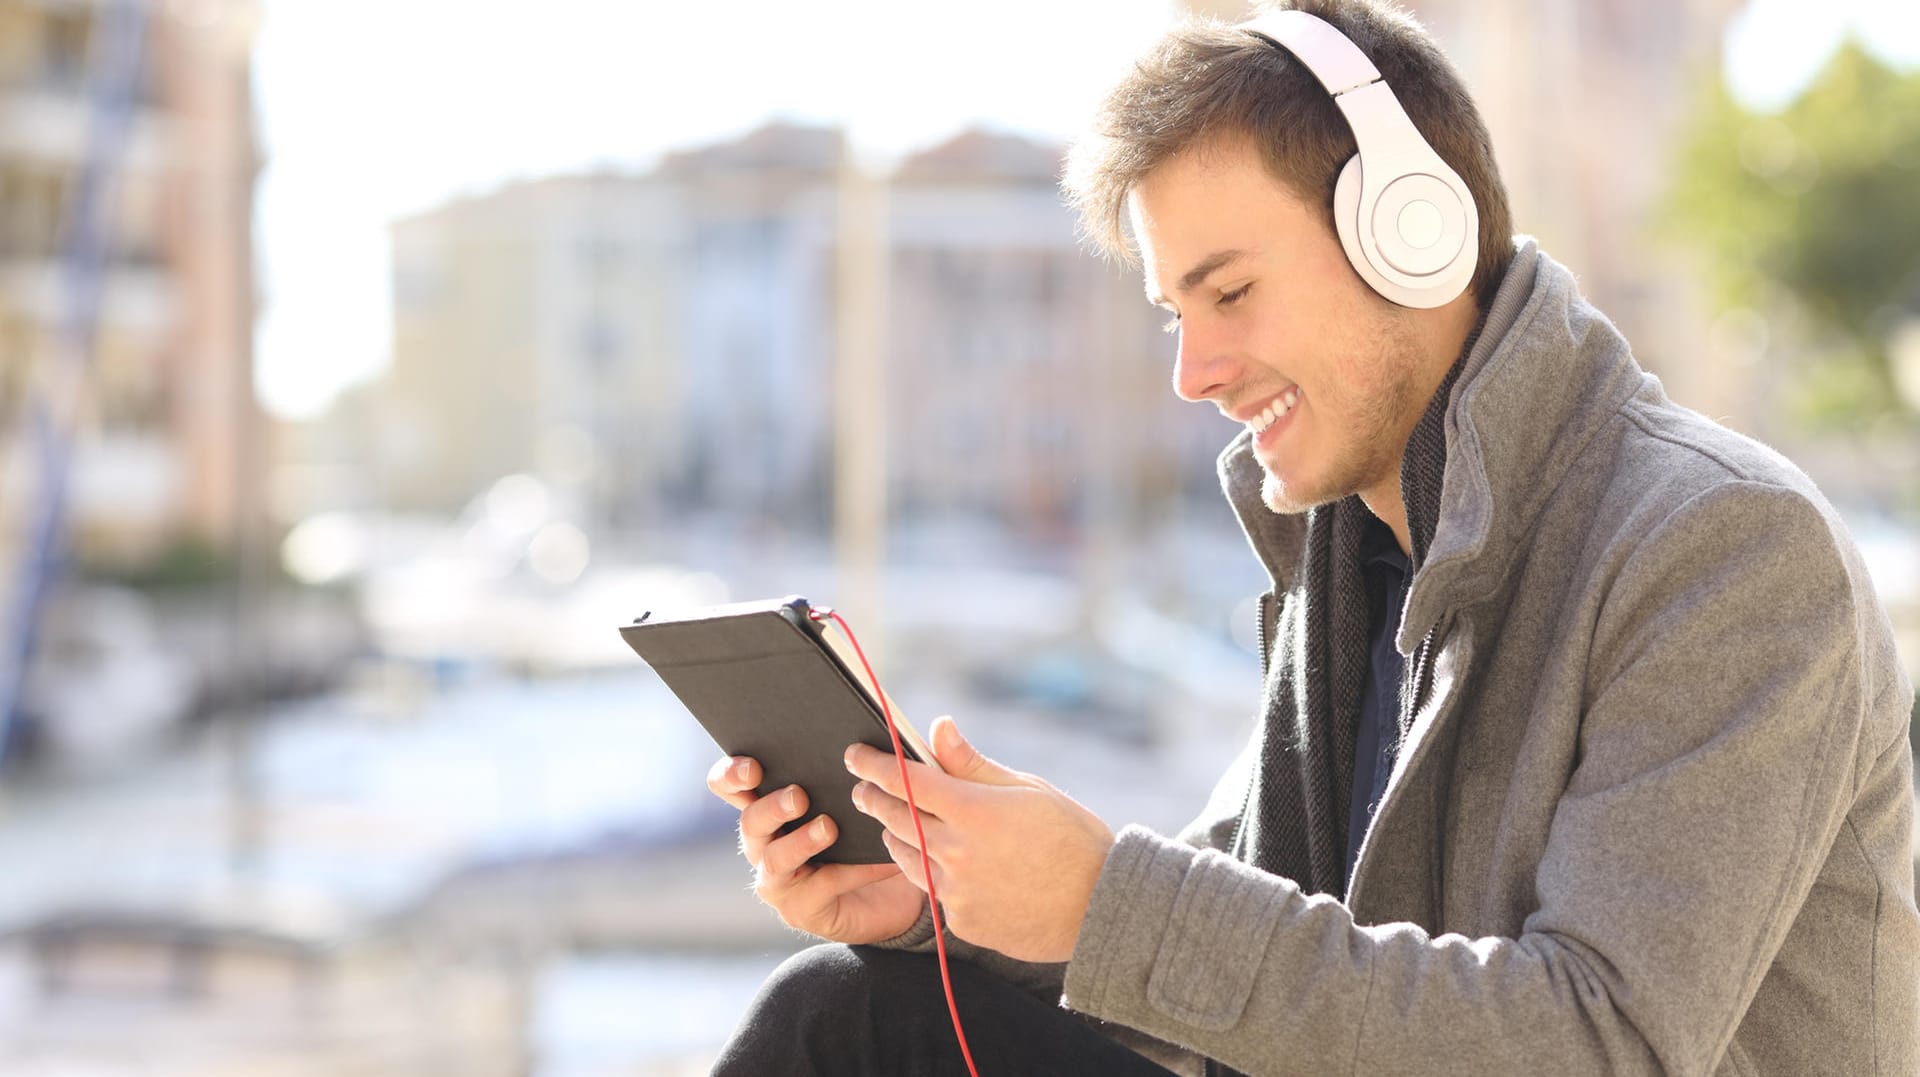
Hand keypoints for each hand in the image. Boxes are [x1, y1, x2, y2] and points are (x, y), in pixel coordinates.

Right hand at [705, 755, 925, 942]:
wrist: (901, 889)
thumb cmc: (882, 827)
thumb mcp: (896, 790)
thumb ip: (915, 759)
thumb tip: (943, 724)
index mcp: (773, 800)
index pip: (732, 784)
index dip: (732, 774)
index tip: (753, 765)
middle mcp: (767, 839)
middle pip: (749, 820)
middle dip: (770, 806)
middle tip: (799, 795)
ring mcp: (780, 877)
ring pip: (773, 859)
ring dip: (800, 841)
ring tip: (828, 827)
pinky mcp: (802, 907)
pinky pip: (817, 888)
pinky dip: (848, 873)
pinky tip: (879, 861)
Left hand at [845, 716, 1114, 962]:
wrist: (1098, 909)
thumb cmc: (1073, 839)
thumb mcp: (1029, 790)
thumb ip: (973, 763)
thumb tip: (938, 728)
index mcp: (974, 811)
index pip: (906, 780)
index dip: (874, 764)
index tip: (855, 754)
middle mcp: (957, 852)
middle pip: (894, 818)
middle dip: (872, 798)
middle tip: (863, 787)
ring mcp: (956, 891)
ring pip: (904, 856)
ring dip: (894, 834)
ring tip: (897, 821)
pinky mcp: (960, 921)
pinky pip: (932, 890)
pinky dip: (930, 870)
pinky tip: (940, 860)